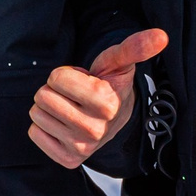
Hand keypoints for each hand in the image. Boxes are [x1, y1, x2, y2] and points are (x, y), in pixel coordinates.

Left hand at [30, 29, 167, 168]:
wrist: (116, 119)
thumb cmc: (112, 84)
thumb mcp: (120, 62)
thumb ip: (135, 47)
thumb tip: (161, 36)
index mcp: (106, 103)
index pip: (56, 78)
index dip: (66, 74)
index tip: (83, 81)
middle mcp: (94, 130)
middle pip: (43, 96)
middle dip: (55, 90)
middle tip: (75, 95)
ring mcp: (81, 148)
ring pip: (37, 114)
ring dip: (50, 107)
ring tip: (71, 108)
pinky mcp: (68, 160)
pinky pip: (34, 133)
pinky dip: (45, 127)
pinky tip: (64, 124)